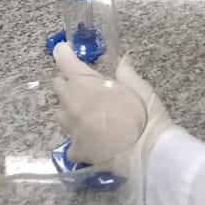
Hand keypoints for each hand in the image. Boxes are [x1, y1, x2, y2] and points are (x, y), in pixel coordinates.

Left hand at [53, 42, 174, 165]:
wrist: (147, 153)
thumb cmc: (144, 116)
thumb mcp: (140, 89)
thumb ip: (126, 73)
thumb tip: (123, 60)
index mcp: (85, 83)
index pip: (65, 62)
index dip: (63, 53)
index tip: (64, 50)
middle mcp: (72, 104)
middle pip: (58, 86)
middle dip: (68, 83)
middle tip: (84, 86)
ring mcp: (71, 128)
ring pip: (61, 114)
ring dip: (70, 110)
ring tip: (88, 114)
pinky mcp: (76, 150)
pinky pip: (71, 142)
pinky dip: (79, 140)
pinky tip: (91, 141)